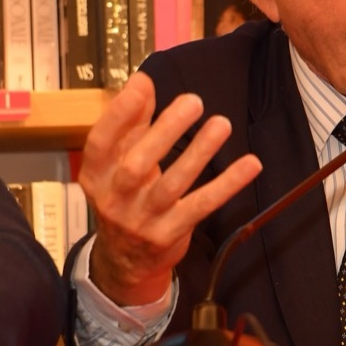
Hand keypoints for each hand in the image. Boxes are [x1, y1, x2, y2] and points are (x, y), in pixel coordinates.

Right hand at [81, 71, 261, 305]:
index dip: (120, 113)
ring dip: (198, 153)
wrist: (124, 262)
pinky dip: (227, 184)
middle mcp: (114, 199)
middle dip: (165, 131)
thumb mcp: (117, 164)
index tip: (143, 84)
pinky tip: (249, 164)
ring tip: (221, 124)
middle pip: (137, 164)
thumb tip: (143, 82)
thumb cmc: (124, 197)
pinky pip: (202, 206)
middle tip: (193, 101)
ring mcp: (142, 220)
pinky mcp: (169, 234)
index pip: (101, 142)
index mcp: (96, 175)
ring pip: (172, 185)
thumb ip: (130, 124)